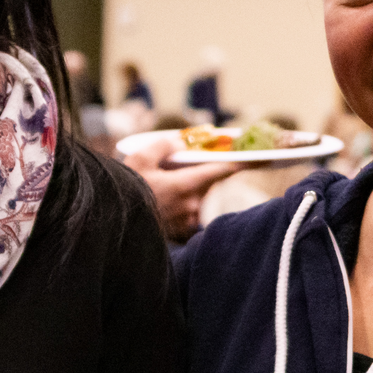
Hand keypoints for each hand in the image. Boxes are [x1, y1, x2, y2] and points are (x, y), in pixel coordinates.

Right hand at [120, 136, 241, 239]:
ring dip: (190, 188)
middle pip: (209, 182)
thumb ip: (164, 145)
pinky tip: (165, 201)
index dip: (241, 161)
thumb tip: (182, 139)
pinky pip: (191, 212)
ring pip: (199, 197)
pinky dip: (184, 202)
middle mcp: (192, 205)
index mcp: (185, 185)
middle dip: (203, 171)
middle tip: (185, 163)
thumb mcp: (138, 159)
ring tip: (164, 185)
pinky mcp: (182, 232)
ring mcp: (188, 221)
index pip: (222, 170)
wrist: (112, 225)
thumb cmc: (124, 190)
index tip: (261, 157)